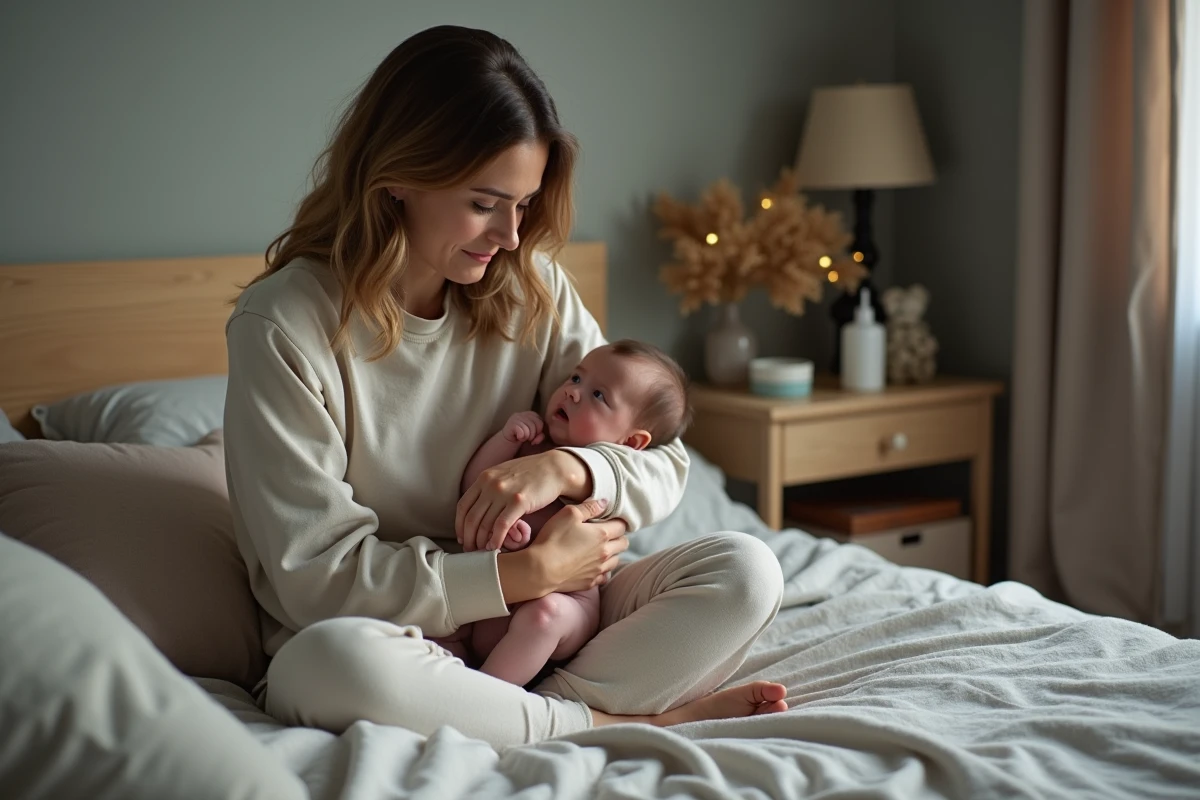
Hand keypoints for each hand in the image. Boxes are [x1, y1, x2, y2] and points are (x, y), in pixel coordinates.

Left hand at [457, 449, 588, 551]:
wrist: (554, 468)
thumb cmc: (530, 473)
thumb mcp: (503, 475)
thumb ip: (489, 489)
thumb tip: (478, 509)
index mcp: (484, 478)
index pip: (463, 506)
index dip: (459, 526)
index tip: (463, 538)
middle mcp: (490, 484)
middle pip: (471, 518)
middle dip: (469, 539)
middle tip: (471, 551)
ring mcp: (504, 492)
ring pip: (484, 524)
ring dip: (481, 542)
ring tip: (482, 553)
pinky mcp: (519, 501)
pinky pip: (501, 525)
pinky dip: (495, 539)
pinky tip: (495, 548)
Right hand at [503, 411, 544, 445]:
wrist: (507, 442)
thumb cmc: (522, 438)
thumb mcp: (534, 436)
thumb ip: (540, 435)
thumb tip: (539, 437)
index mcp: (531, 414)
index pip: (541, 421)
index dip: (539, 431)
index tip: (533, 437)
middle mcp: (523, 413)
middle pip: (538, 423)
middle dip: (534, 434)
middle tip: (528, 438)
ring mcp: (517, 417)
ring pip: (531, 428)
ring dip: (527, 437)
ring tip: (522, 438)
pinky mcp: (511, 423)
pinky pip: (523, 432)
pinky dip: (522, 438)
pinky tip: (518, 438)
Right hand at [526, 498, 627, 592]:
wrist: (541, 569)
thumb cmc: (554, 539)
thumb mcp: (569, 514)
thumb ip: (589, 507)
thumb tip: (604, 503)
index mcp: (602, 534)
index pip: (622, 526)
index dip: (618, 521)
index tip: (612, 519)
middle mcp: (605, 553)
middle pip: (623, 544)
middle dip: (619, 536)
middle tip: (608, 533)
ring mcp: (598, 569)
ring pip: (616, 560)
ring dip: (612, 553)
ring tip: (601, 549)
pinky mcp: (590, 582)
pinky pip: (605, 576)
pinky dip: (603, 570)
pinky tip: (595, 566)